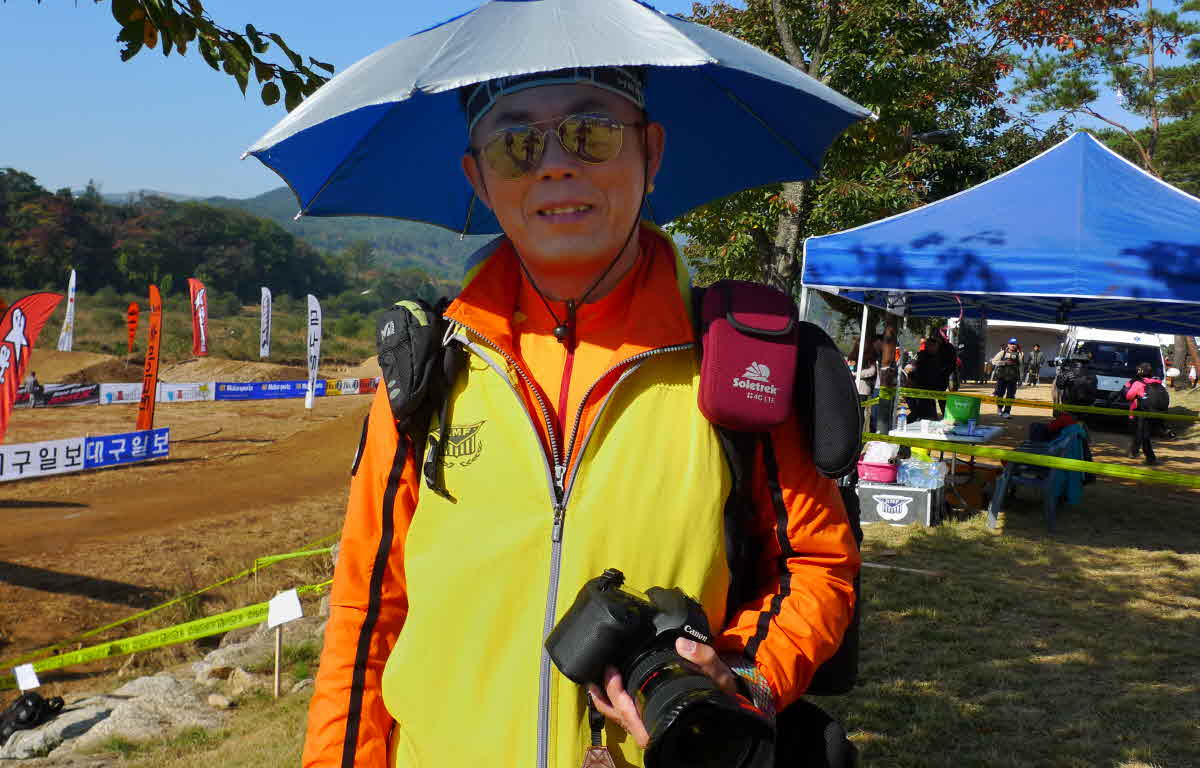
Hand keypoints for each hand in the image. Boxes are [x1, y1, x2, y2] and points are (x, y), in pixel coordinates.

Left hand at [585, 637, 737, 748]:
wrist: (731, 710)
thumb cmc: (721, 697)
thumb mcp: (718, 678)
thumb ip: (704, 659)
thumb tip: (682, 644)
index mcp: (666, 723)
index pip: (632, 715)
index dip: (618, 695)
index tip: (612, 671)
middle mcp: (654, 730)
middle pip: (619, 717)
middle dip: (605, 694)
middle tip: (602, 668)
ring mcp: (650, 727)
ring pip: (619, 719)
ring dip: (604, 699)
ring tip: (594, 678)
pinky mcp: (649, 720)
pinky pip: (625, 715)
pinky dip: (613, 701)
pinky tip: (608, 685)